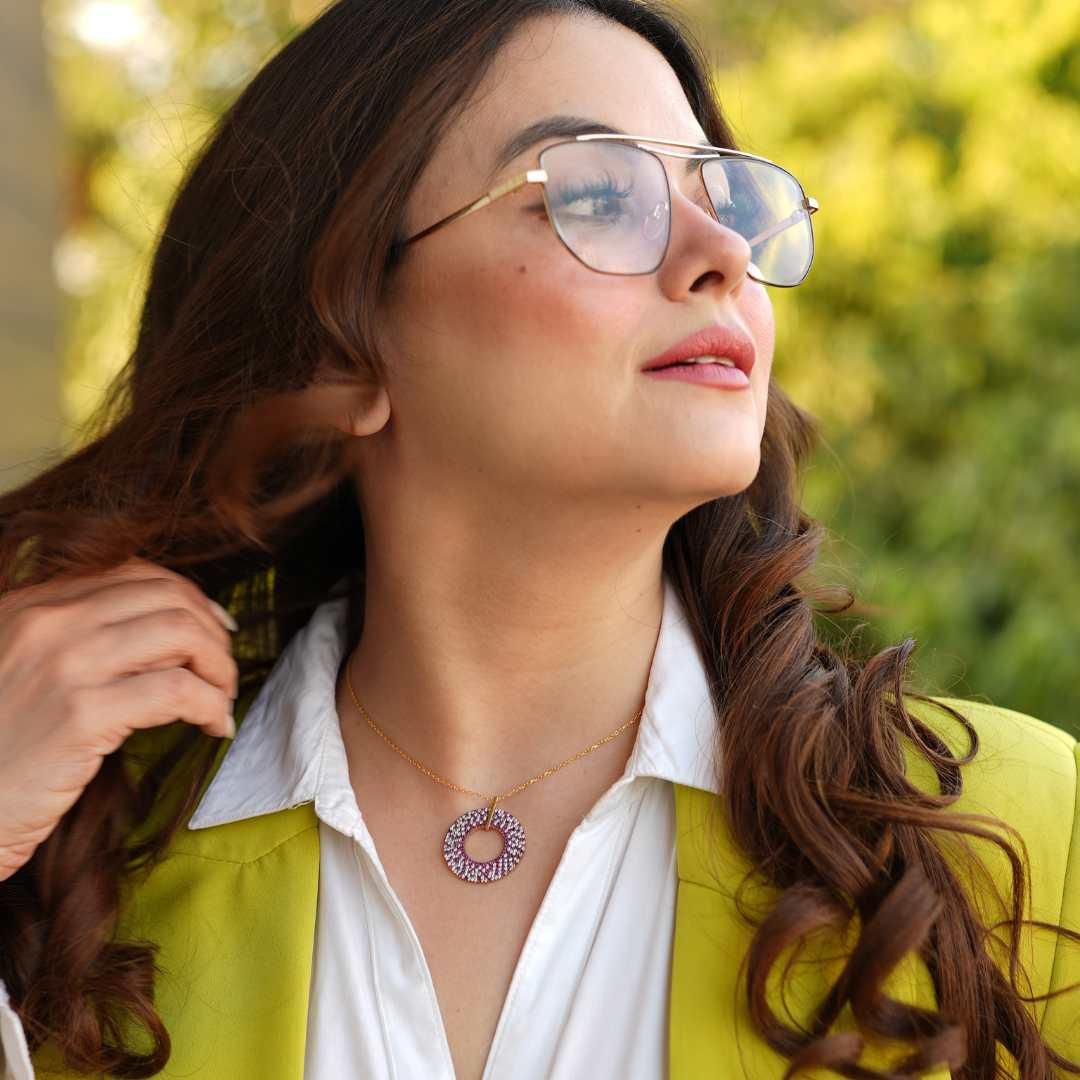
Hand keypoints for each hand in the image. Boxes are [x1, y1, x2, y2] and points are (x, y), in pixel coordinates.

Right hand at [0, 560, 237, 881]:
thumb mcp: (19, 670)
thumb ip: (74, 641)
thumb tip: (160, 636)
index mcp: (32, 606)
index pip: (137, 574)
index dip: (190, 600)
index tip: (213, 630)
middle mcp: (48, 624)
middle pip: (170, 597)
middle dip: (213, 633)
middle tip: (222, 672)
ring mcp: (65, 666)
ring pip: (184, 633)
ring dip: (220, 666)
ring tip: (221, 699)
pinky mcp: (82, 716)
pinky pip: (180, 691)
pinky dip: (212, 706)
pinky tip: (214, 726)